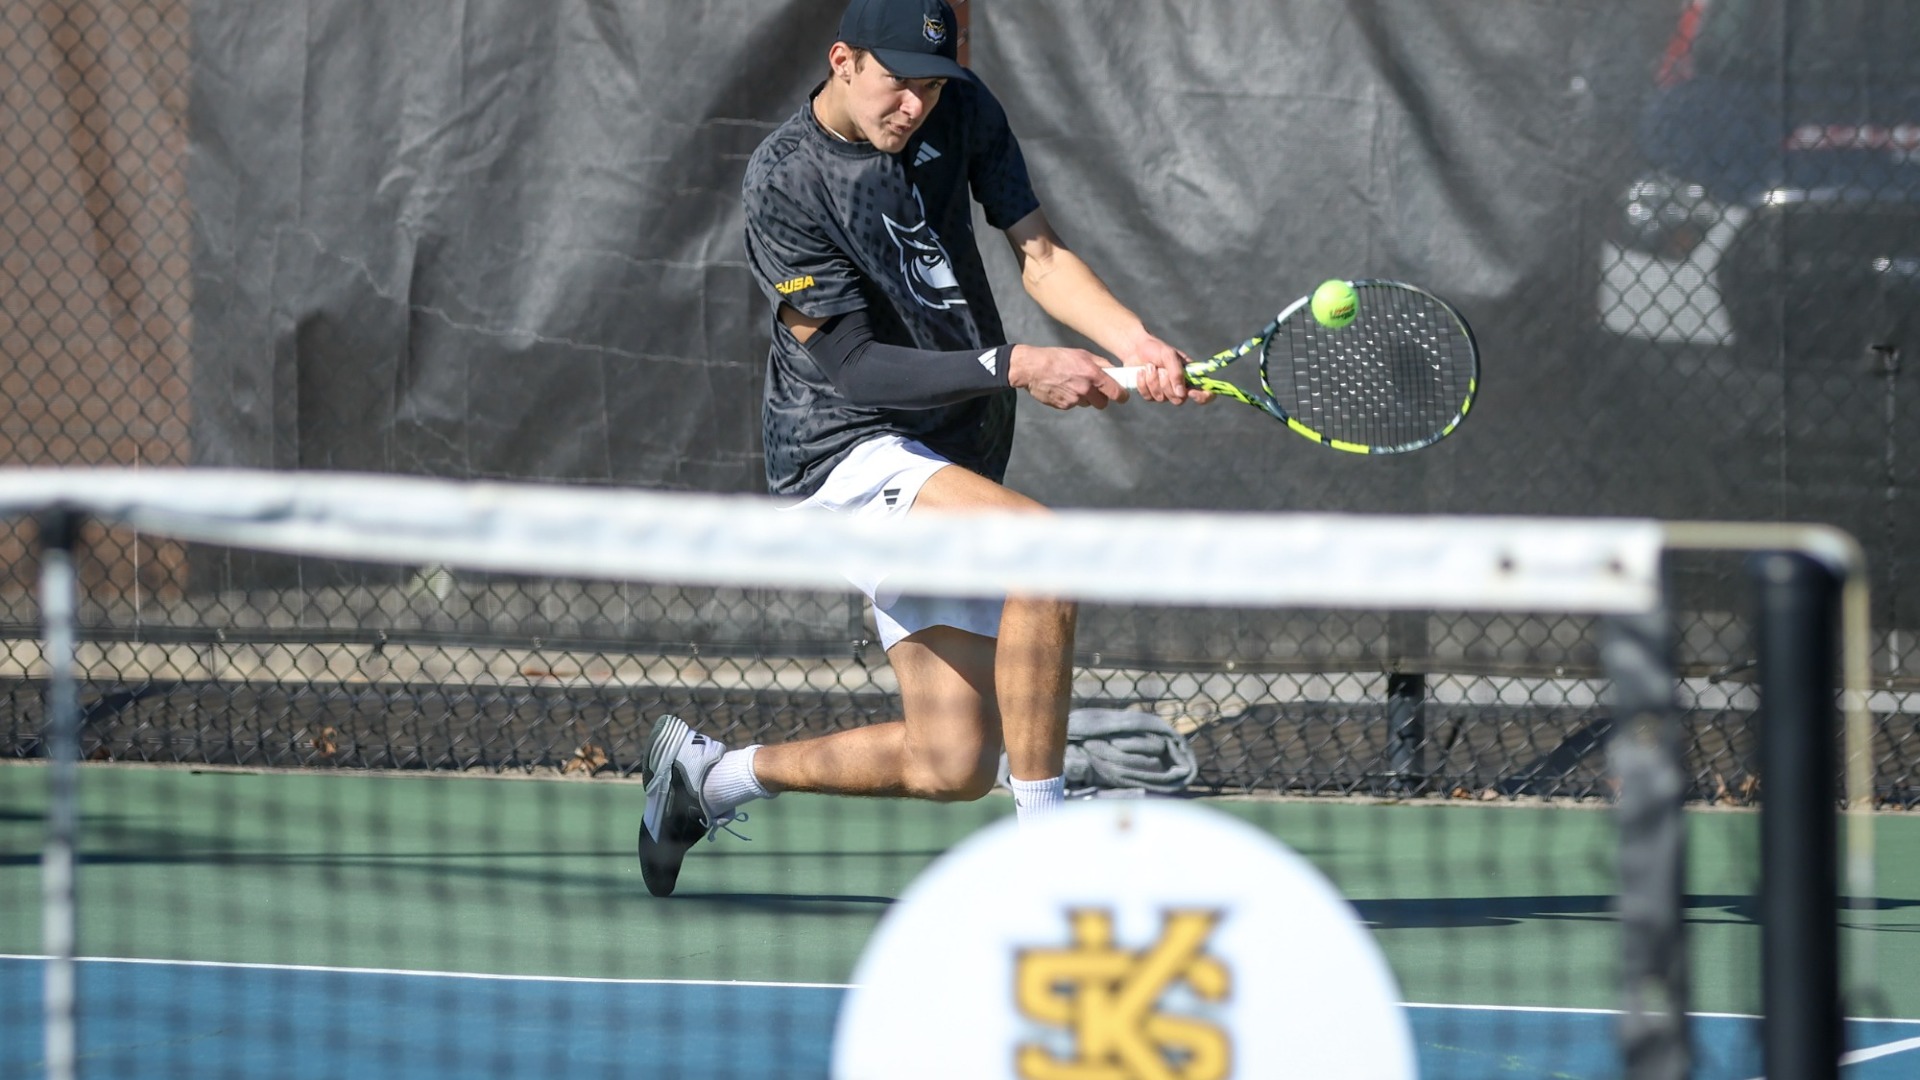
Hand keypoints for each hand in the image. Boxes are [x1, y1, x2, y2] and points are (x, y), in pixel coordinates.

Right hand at [1007, 345, 1128, 409]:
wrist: (1032, 368)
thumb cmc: (1057, 358)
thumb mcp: (1082, 354)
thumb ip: (1101, 364)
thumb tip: (1115, 372)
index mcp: (1092, 374)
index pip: (1116, 392)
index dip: (1122, 396)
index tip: (1122, 395)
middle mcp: (1085, 389)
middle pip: (1103, 403)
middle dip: (1101, 398)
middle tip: (1094, 389)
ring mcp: (1074, 399)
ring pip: (1088, 404)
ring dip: (1085, 397)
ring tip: (1072, 384)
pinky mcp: (1064, 406)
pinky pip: (1074, 405)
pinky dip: (1072, 399)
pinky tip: (1063, 388)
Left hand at [1117, 334, 1211, 404]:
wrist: (1136, 347)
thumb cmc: (1157, 349)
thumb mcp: (1169, 355)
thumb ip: (1177, 372)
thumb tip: (1181, 393)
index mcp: (1191, 376)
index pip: (1206, 394)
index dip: (1202, 397)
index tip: (1191, 392)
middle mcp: (1180, 387)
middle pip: (1179, 400)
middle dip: (1167, 385)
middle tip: (1161, 370)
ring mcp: (1164, 392)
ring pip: (1161, 398)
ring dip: (1153, 381)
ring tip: (1149, 366)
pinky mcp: (1150, 394)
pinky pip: (1148, 397)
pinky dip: (1143, 383)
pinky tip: (1141, 372)